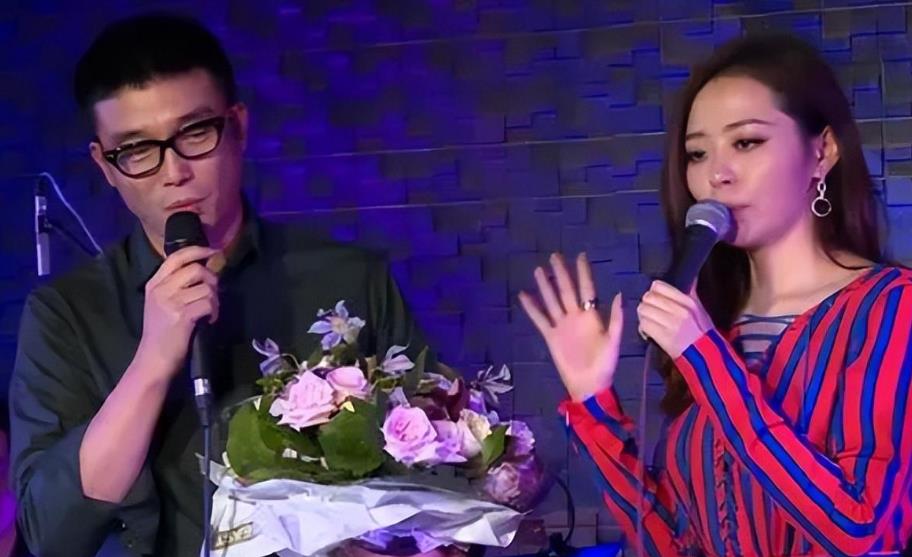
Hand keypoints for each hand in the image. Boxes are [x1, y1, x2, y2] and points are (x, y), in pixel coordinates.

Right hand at [136, 245, 219, 375]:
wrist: (153, 359)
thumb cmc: (162, 332)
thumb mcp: (162, 303)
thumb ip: (178, 285)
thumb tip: (206, 269)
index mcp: (154, 283)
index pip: (177, 257)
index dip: (198, 250)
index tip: (214, 252)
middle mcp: (161, 289)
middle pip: (196, 269)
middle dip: (212, 280)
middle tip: (213, 294)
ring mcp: (171, 302)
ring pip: (206, 288)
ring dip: (215, 299)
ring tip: (210, 311)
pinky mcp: (182, 316)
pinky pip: (208, 303)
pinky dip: (214, 312)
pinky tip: (209, 320)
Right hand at [518, 252, 623, 401]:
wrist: (589, 385)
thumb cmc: (605, 365)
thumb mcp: (614, 341)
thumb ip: (616, 319)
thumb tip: (619, 294)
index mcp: (592, 317)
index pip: (587, 289)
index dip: (584, 273)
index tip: (580, 256)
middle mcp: (575, 317)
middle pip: (566, 290)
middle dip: (562, 273)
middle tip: (555, 256)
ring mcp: (562, 326)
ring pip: (552, 301)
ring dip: (546, 286)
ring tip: (539, 270)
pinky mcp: (550, 336)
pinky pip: (539, 319)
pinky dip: (531, 308)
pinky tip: (524, 295)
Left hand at [636, 280, 713, 358]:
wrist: (706, 356)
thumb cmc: (703, 333)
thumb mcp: (700, 310)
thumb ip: (692, 293)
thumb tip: (691, 277)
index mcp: (687, 301)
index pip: (658, 286)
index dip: (652, 292)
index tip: (655, 300)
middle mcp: (679, 310)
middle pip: (648, 298)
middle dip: (646, 305)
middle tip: (650, 313)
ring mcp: (671, 323)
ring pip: (643, 310)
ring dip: (643, 317)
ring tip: (650, 323)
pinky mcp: (664, 337)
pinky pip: (643, 325)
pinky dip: (643, 329)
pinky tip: (649, 333)